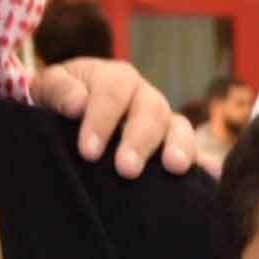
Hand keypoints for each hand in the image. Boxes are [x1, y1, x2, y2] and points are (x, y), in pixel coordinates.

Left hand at [28, 53, 199, 176]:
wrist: (68, 119)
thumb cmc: (59, 103)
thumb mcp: (48, 88)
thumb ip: (57, 89)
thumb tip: (77, 104)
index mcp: (115, 78)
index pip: (113, 91)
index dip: (102, 119)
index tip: (88, 152)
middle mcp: (144, 97)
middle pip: (151, 110)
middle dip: (139, 139)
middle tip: (126, 170)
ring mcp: (163, 122)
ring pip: (179, 127)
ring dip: (178, 146)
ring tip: (173, 167)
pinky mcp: (174, 148)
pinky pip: (196, 153)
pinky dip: (204, 165)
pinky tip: (210, 179)